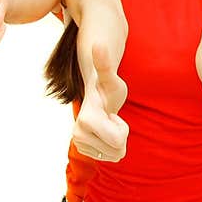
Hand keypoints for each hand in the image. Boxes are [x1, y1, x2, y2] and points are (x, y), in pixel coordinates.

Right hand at [72, 44, 128, 160]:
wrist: (95, 95)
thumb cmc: (106, 85)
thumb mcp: (110, 77)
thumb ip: (104, 63)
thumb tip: (98, 43)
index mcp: (87, 120)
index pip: (119, 141)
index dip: (122, 129)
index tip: (113, 115)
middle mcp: (79, 134)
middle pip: (117, 151)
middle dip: (120, 135)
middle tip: (111, 118)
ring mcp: (79, 143)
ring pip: (114, 155)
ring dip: (115, 140)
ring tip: (107, 123)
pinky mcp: (82, 149)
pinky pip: (108, 158)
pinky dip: (110, 146)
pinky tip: (103, 131)